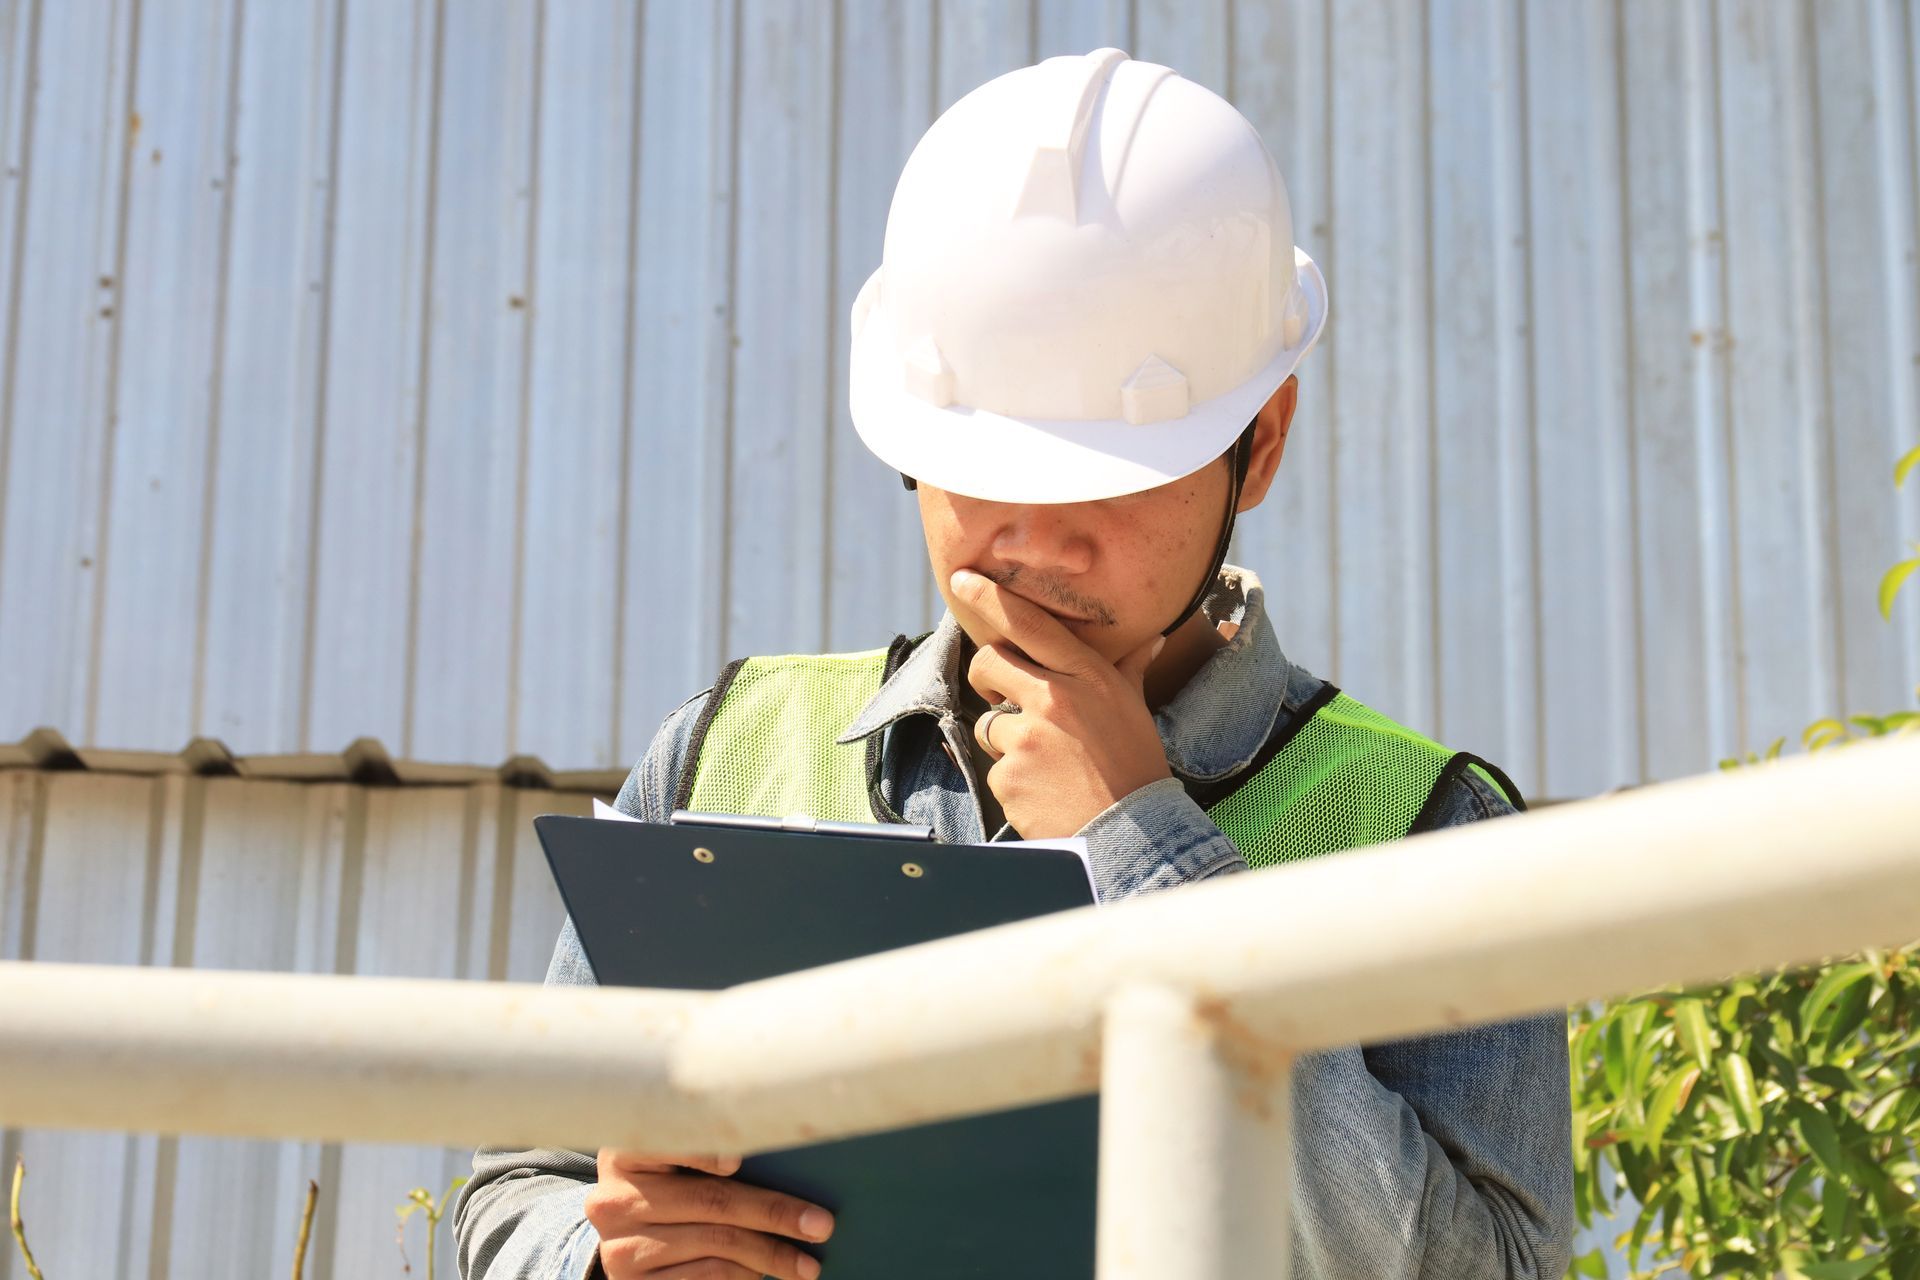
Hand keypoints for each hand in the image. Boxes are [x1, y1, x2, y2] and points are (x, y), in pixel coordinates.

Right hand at [586, 1149, 832, 1279]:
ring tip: (805, 1264)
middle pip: (710, 1201)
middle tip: (820, 1225)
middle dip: (774, 1213)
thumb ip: (708, 1151)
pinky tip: (761, 1272)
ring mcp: (621, 1248)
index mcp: (625, 1155)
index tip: (738, 1159)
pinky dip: (743, 1275)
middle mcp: (615, 1201)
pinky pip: (704, 1278)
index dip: (702, 1151)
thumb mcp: (672, 1161)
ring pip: (715, 1245)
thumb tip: (785, 1156)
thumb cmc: (668, 1187)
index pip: (664, 1143)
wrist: (628, 1241)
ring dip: (769, 1255)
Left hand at [951, 568, 1170, 838]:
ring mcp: (1026, 738)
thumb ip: (1130, 670)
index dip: (990, 597)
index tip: (963, 579)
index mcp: (1087, 676)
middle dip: (987, 676)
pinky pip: (995, 769)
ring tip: (1049, 766)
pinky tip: (1045, 793)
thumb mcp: (1136, 710)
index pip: (1029, 623)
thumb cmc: (1137, 768)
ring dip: (1008, 742)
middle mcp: (1053, 698)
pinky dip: (1014, 781)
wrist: (1134, 837)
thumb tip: (1152, 637)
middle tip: (1002, 695)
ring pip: (989, 723)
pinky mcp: (1007, 776)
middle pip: (989, 662)